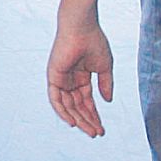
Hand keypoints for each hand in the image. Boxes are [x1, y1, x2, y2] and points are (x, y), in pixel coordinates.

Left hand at [47, 18, 114, 135]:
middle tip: (97, 133)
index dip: (94, 115)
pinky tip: (73, 122)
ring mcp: (60, 78)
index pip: (86, 101)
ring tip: (91, 131)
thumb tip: (107, 101)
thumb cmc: (94, 41)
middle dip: (88, 120)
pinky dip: (62, 112)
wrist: (82, 27)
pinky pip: (56, 99)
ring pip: (68, 106)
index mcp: (81, 76)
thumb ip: (105, 84)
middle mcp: (69, 79)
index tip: (102, 128)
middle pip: (77, 106)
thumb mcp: (104, 67)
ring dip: (79, 119)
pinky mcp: (53, 76)